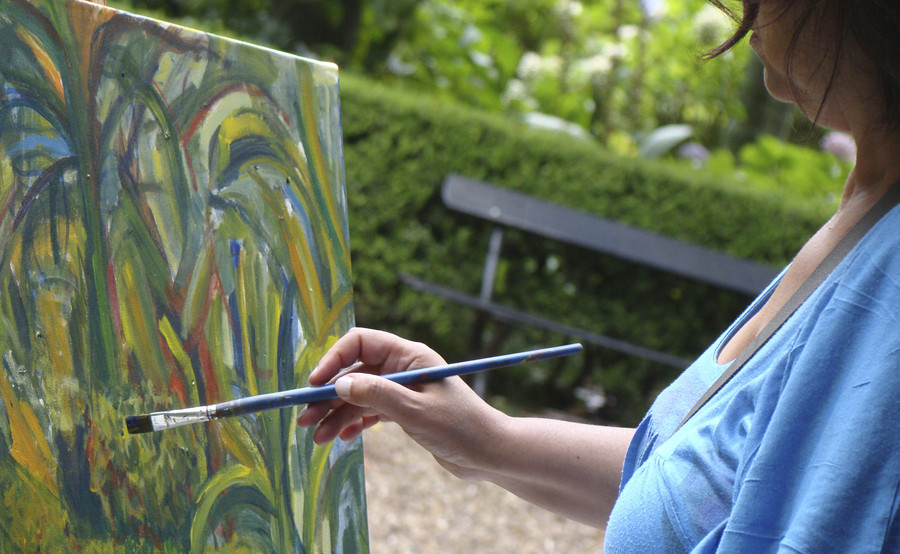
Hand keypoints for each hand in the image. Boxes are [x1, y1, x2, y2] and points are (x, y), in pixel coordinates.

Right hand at [297, 328, 508, 478]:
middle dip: (328, 394)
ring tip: (318, 438)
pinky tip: (341, 438)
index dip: (334, 359)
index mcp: (409, 356)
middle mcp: (404, 369)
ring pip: (359, 395)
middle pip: (355, 372)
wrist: (489, 454)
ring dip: (337, 414)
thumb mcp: (415, 411)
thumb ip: (377, 395)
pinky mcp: (405, 411)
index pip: (361, 343)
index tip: (316, 384)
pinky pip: (371, 411)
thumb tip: (339, 383)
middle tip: (305, 418)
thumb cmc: (459, 427)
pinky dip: (354, 423)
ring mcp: (403, 390)